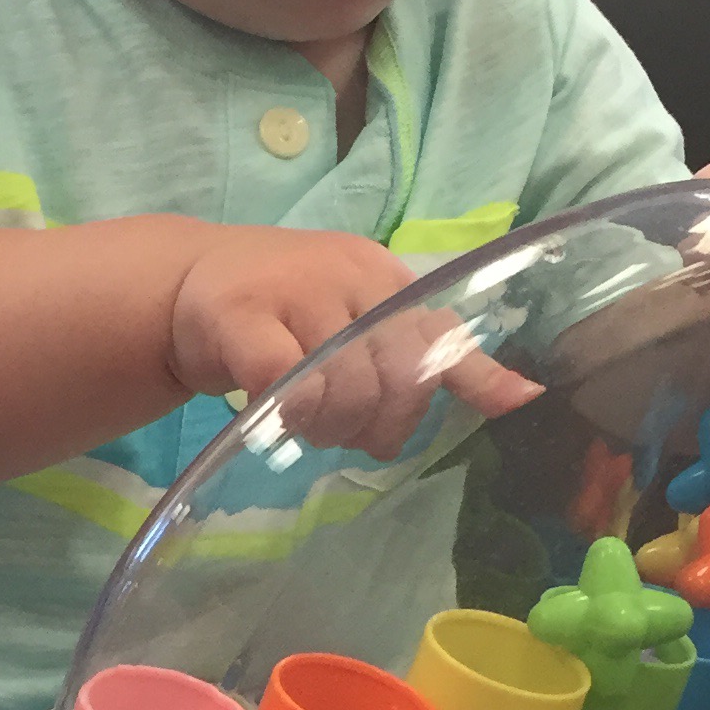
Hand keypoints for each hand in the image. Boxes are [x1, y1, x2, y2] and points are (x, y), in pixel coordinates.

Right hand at [168, 226, 536, 461]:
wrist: (185, 281)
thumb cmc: (289, 309)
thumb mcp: (368, 320)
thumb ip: (436, 355)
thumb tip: (524, 397)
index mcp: (385, 277)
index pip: (438, 338)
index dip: (453, 385)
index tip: (473, 415)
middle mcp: (347, 276)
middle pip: (393, 377)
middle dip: (375, 426)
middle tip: (344, 433)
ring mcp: (292, 291)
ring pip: (339, 387)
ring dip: (325, 428)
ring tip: (305, 425)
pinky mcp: (238, 315)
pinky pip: (279, 385)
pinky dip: (281, 415)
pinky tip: (269, 416)